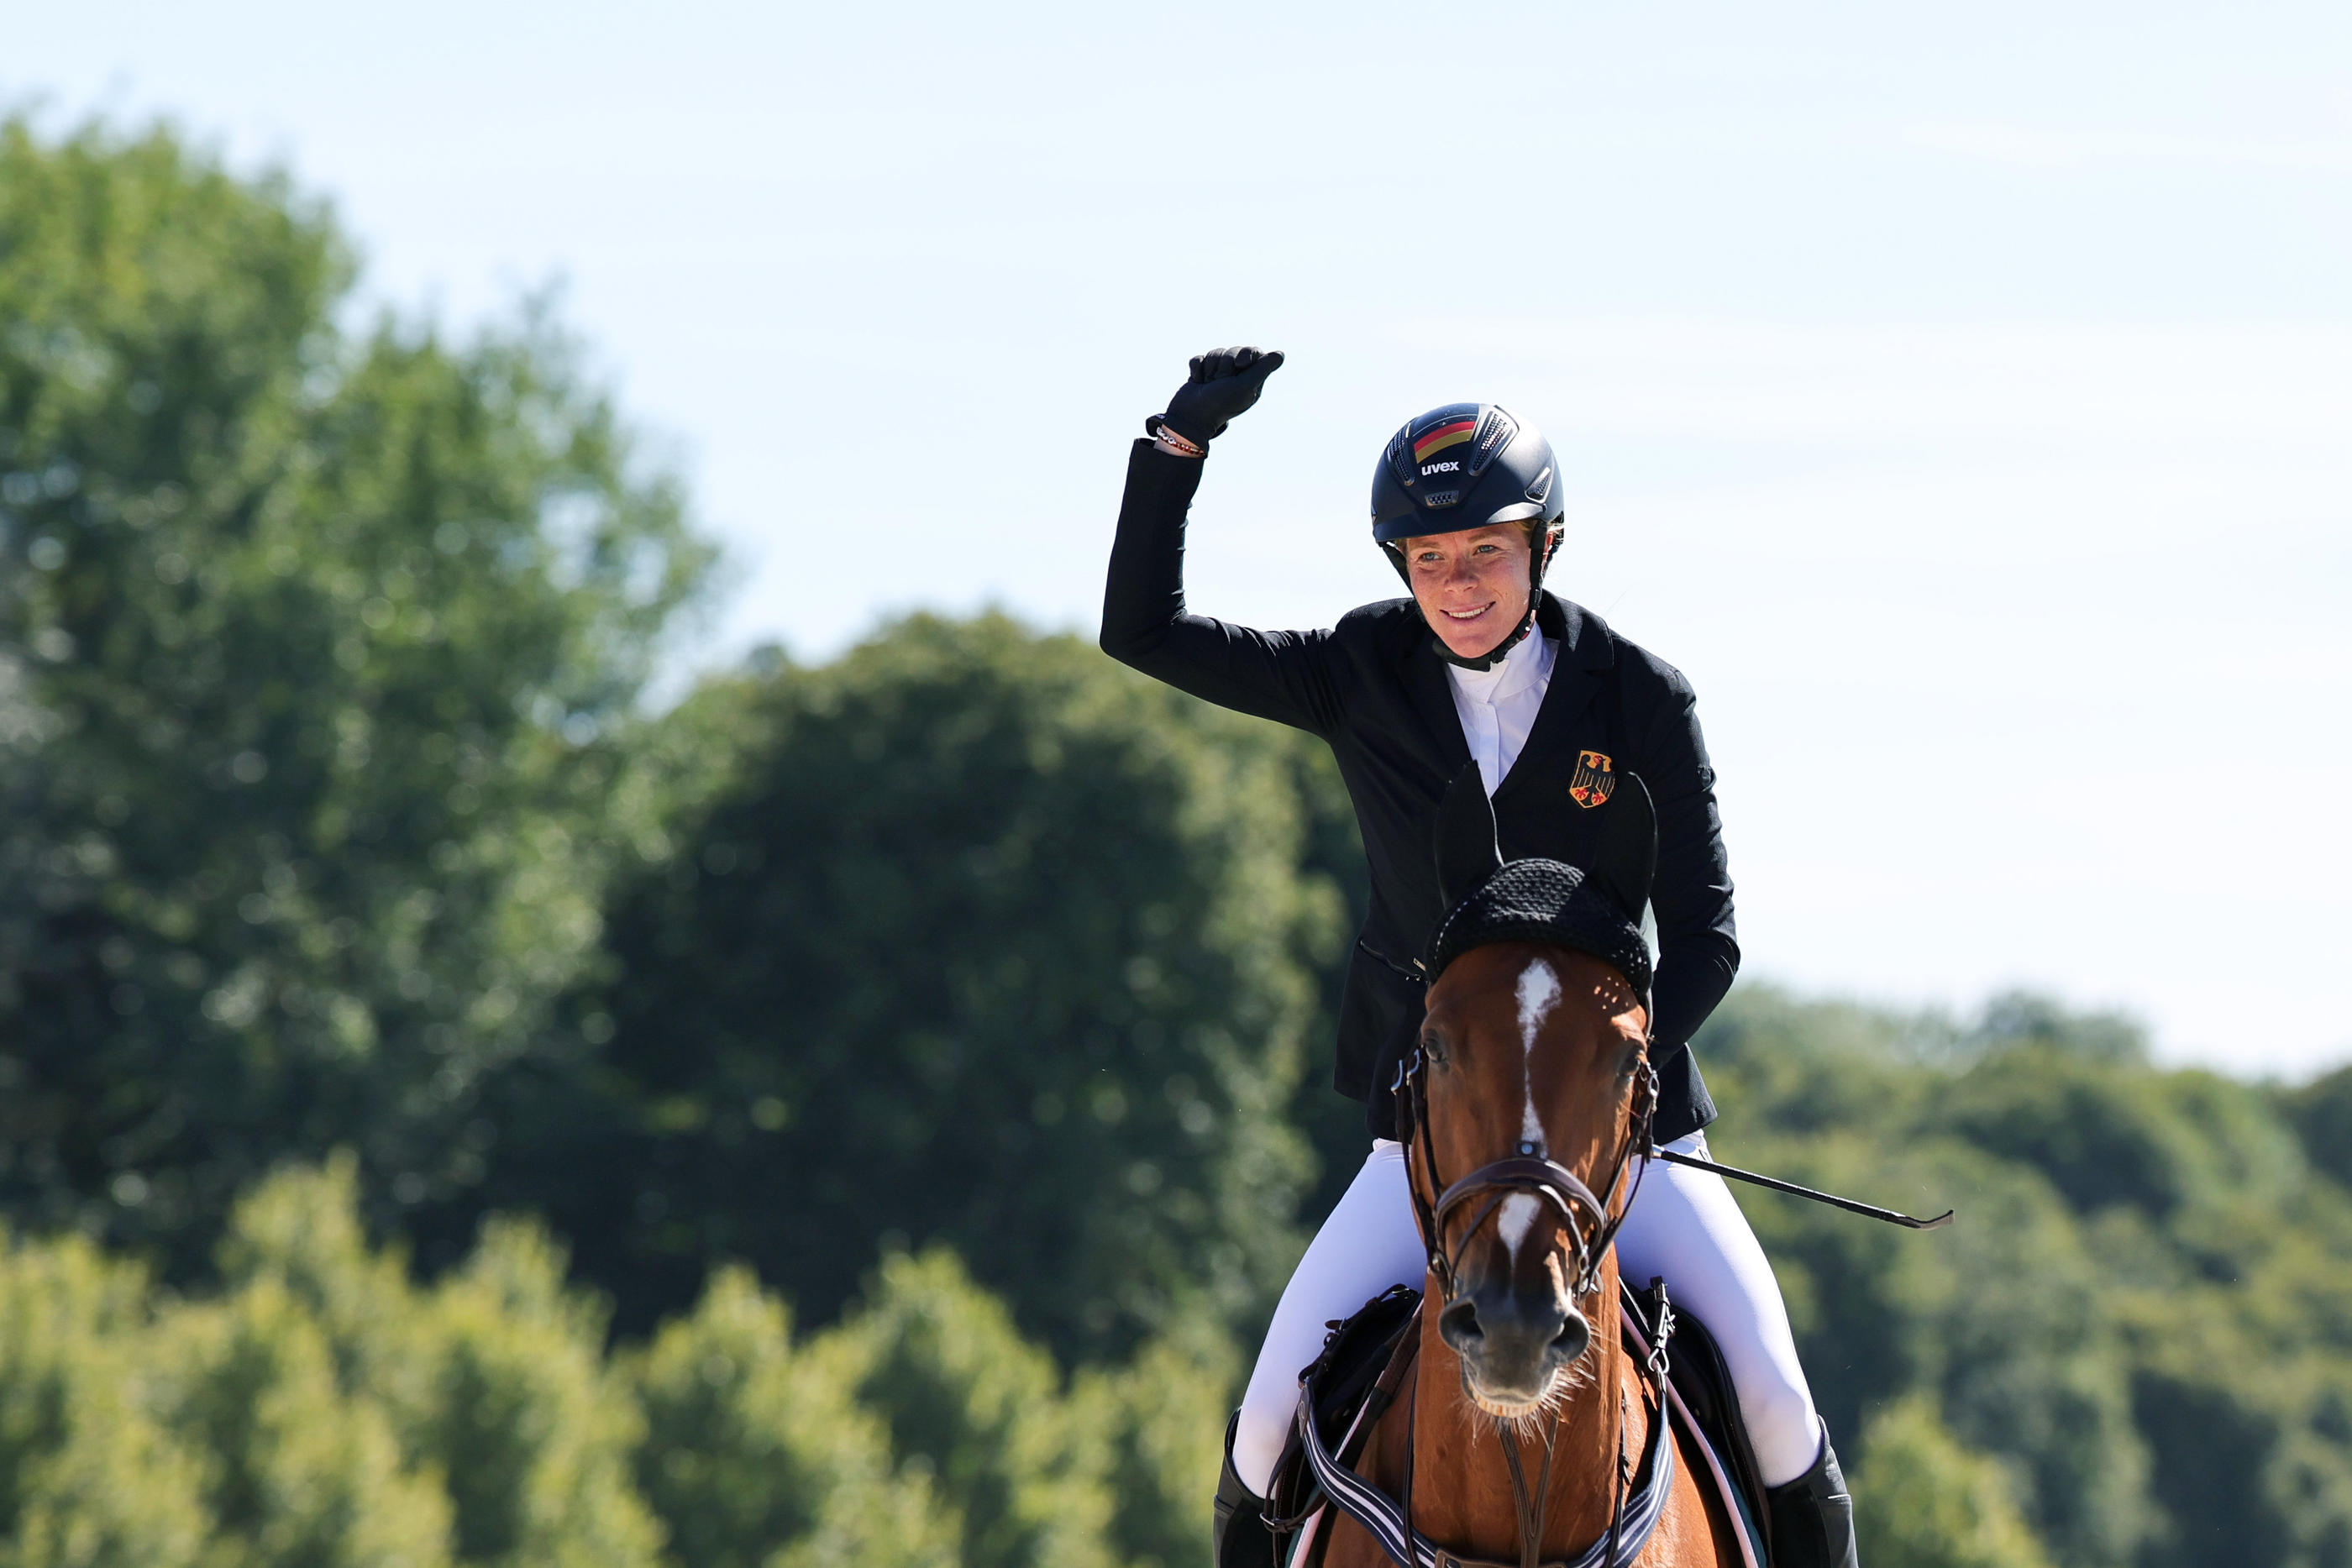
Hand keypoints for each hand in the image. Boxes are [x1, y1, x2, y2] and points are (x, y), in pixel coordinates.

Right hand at [1154, 347, 1283, 446]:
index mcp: (1251, 380)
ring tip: (1208, 383)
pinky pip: (1200, 358)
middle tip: (1219, 381)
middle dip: (1224, 364)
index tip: (1240, 364)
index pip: (1254, 352)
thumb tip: (1280, 354)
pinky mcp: (1201, 372)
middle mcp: (1236, 376)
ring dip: (1210, 368)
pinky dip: (1197, 369)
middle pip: (1234, 351)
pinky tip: (1198, 381)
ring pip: (1216, 353)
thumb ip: (1262, 369)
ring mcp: (1218, 374)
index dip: (1246, 354)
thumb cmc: (1220, 403)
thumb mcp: (1245, 386)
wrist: (1190, 415)